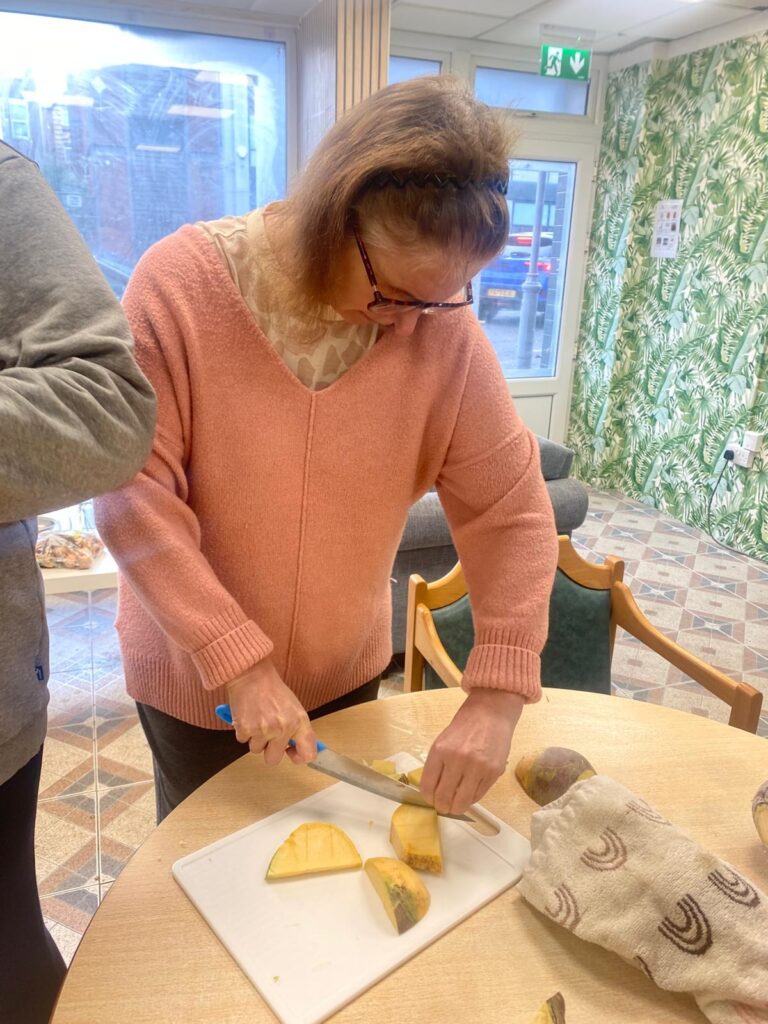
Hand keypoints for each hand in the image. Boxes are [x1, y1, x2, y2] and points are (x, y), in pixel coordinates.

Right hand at [226, 658, 316, 766]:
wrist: (252, 675)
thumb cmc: (273, 690)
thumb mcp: (294, 707)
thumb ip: (297, 729)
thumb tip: (297, 749)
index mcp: (299, 722)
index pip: (308, 754)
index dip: (299, 758)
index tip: (291, 752)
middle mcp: (283, 728)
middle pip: (273, 760)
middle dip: (269, 750)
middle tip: (267, 735)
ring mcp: (264, 730)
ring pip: (256, 750)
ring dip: (255, 738)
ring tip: (257, 718)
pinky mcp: (245, 729)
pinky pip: (243, 740)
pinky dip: (243, 731)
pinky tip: (247, 715)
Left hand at [420, 689, 523, 815]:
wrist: (490, 713)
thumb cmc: (464, 726)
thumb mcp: (442, 741)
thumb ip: (436, 765)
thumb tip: (432, 791)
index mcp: (440, 750)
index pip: (427, 786)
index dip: (428, 798)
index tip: (431, 799)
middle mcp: (458, 760)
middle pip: (444, 798)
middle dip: (441, 806)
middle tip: (443, 806)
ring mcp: (477, 767)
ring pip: (462, 802)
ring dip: (456, 807)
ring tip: (456, 804)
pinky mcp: (493, 772)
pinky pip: (478, 796)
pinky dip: (471, 799)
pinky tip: (468, 793)